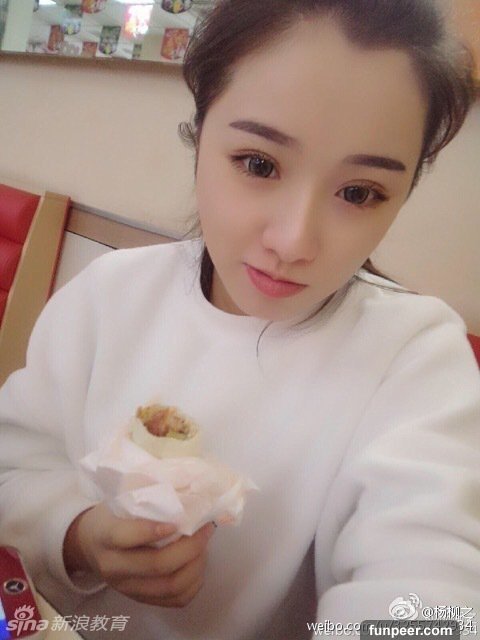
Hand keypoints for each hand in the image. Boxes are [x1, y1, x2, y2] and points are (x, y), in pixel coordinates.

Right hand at [63, 502, 214, 606]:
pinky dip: (194, 582)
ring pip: (171, 586)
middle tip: (206, 529)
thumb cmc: (112, 515)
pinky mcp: (140, 600)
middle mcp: (115, 567)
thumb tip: (188, 486)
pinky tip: (196, 563)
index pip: (125, 537)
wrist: (89, 545)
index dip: (152, 530)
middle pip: (157, 565)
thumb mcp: (120, 499)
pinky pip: (175, 600)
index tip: (176, 522)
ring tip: (204, 545)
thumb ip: (146, 495)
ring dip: (196, 565)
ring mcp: (128, 588)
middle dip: (190, 547)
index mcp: (106, 536)